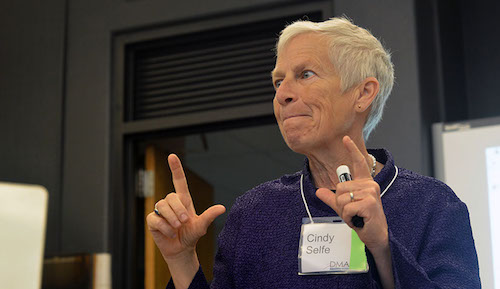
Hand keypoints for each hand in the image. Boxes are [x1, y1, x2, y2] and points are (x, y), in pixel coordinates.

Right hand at [146, 154, 225, 262]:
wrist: (181, 250)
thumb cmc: (191, 235)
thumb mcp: (201, 226)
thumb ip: (209, 216)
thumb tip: (222, 208)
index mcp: (184, 200)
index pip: (179, 181)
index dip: (176, 168)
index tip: (172, 156)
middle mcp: (171, 203)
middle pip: (171, 196)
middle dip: (178, 209)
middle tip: (184, 222)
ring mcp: (161, 211)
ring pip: (162, 206)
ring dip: (172, 219)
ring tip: (178, 228)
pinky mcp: (153, 221)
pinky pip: (155, 219)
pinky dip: (164, 228)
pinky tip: (170, 233)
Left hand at [316, 136, 388, 252]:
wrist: (375, 234)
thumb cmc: (361, 218)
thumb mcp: (344, 207)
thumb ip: (332, 199)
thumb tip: (319, 191)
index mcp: (364, 183)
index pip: (358, 163)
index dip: (352, 150)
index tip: (345, 138)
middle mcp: (369, 185)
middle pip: (340, 188)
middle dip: (340, 203)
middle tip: (352, 211)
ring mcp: (371, 193)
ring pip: (342, 198)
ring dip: (344, 211)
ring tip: (355, 215)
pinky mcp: (369, 203)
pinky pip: (346, 208)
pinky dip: (348, 217)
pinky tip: (358, 220)